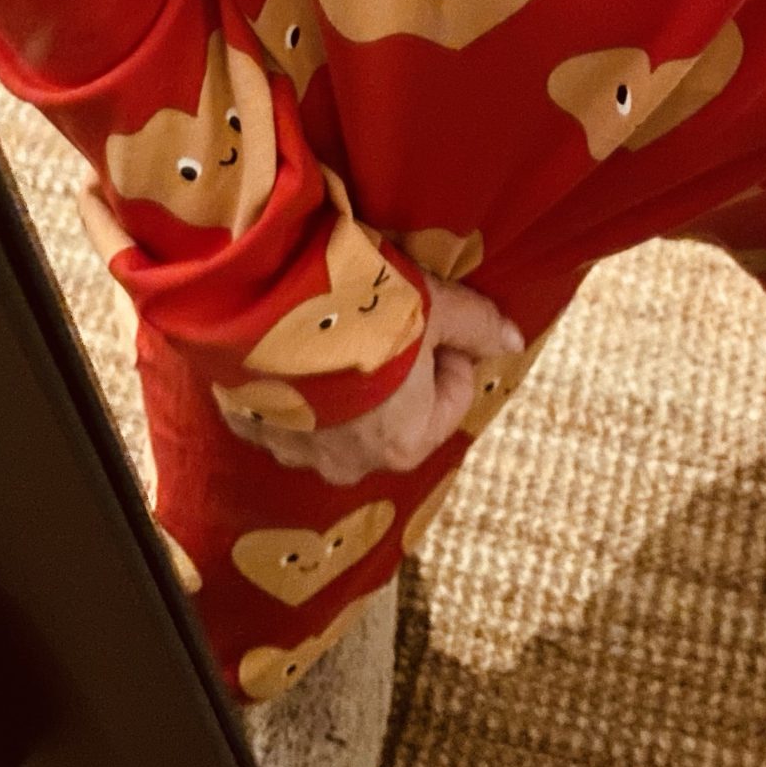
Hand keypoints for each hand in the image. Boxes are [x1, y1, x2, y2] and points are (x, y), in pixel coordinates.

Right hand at [229, 274, 524, 485]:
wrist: (267, 302)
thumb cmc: (366, 309)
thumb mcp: (435, 303)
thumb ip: (478, 327)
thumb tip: (514, 339)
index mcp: (405, 442)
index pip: (451, 399)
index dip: (447, 352)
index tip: (429, 319)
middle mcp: (350, 464)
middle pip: (394, 415)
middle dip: (395, 373)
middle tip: (382, 321)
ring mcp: (295, 451)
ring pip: (337, 419)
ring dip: (341, 383)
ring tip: (333, 329)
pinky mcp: (252, 427)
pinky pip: (284, 410)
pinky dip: (293, 385)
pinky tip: (291, 343)